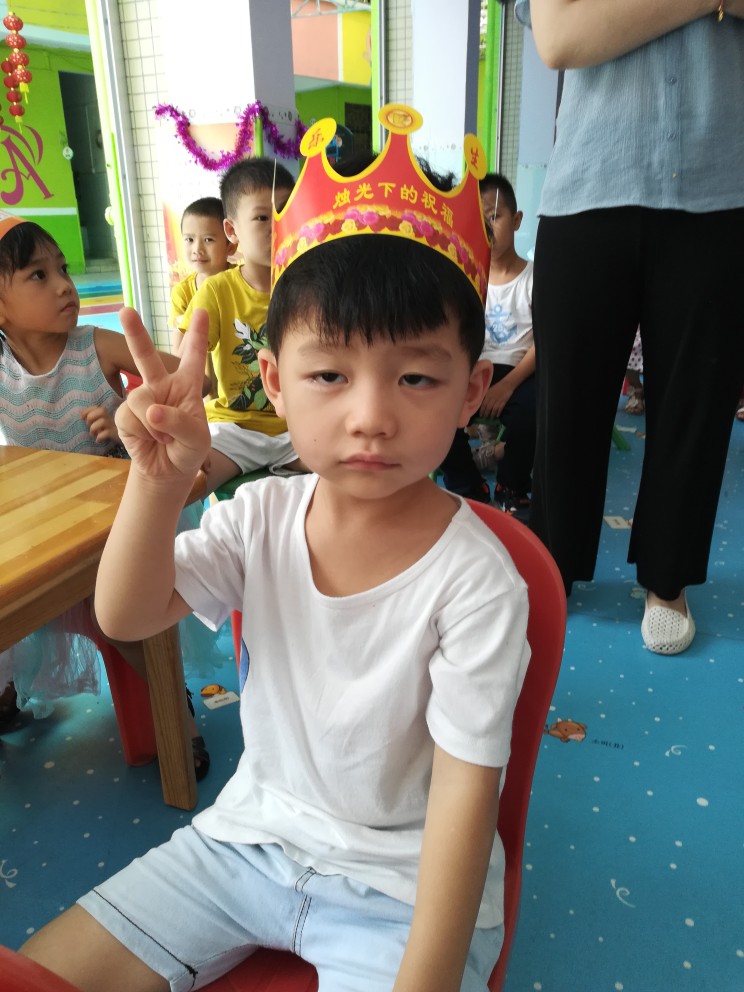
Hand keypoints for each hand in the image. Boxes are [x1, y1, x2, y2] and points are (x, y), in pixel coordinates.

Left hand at [81, 405, 118, 442]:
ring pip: (103, 421)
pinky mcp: (116, 434)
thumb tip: (84, 419)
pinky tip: (98, 440)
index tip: (81, 417)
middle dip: (91, 416)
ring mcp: (114, 425)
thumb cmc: (111, 431)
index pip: (97, 407)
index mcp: (107, 414)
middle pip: (101, 411)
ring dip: (93, 428)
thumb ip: (96, 420)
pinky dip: (99, 437)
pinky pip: (106, 433)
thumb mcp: (104, 423)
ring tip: (92, 434)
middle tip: (88, 424)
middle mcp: (111, 417)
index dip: (88, 410)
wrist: (126, 439)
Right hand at [115, 307, 210, 480]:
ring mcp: (142, 398)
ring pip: (141, 399)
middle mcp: (163, 385)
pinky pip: (130, 416)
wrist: (168, 470)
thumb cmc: (188, 449)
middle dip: (136, 333)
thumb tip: (152, 411)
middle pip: (147, 356)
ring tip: (164, 437)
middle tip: (125, 311)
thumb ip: (180, 422)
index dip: (197, 334)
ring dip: (154, 424)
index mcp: (187, 386)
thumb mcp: (197, 438)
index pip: (193, 357)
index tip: (201, 311)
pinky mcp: (126, 414)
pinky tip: (150, 439)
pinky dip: (142, 432)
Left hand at [480, 380, 512, 418]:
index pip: (483, 404)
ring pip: (494, 409)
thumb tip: (482, 402)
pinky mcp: (503, 401)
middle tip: (485, 418)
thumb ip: (486, 396)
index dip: (482, 410)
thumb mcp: (489, 390)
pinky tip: (497, 416)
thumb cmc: (497, 387)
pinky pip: (500, 408)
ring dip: (492, 415)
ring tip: (490, 418)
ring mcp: (498, 400)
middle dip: (486, 414)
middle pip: (488, 408)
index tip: (480, 415)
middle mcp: (492, 398)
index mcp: (488, 395)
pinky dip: (498, 413)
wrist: (507, 384)